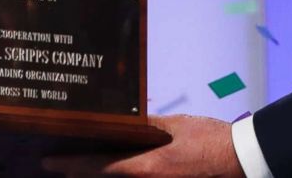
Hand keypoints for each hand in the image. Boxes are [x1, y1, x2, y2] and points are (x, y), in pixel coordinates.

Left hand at [41, 115, 243, 176]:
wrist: (242, 160)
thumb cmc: (211, 140)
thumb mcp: (176, 125)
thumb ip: (148, 125)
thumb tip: (125, 120)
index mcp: (146, 167)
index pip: (97, 167)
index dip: (70, 164)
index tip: (48, 161)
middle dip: (79, 172)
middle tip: (58, 163)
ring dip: (99, 175)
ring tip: (80, 166)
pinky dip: (123, 175)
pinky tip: (117, 168)